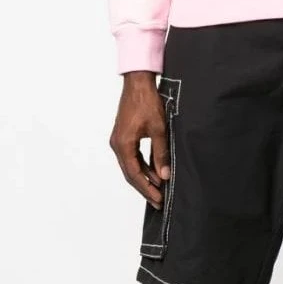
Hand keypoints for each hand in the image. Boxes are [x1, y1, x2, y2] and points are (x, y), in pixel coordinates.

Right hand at [109, 72, 170, 205]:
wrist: (138, 82)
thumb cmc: (146, 102)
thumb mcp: (158, 130)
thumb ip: (161, 154)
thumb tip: (164, 175)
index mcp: (123, 145)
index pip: (135, 175)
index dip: (147, 189)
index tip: (158, 199)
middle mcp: (117, 144)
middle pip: (130, 173)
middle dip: (145, 188)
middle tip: (158, 201)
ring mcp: (119, 140)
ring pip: (131, 166)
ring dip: (145, 177)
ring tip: (158, 189)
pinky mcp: (124, 135)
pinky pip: (132, 156)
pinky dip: (142, 165)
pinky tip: (154, 172)